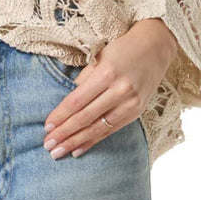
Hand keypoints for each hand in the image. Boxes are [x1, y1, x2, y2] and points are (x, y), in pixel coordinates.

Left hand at [42, 18, 178, 158]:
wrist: (154, 47)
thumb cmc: (121, 49)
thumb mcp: (99, 57)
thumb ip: (84, 79)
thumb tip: (67, 102)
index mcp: (106, 73)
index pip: (77, 101)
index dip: (61, 115)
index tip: (47, 126)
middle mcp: (119, 90)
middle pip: (86, 117)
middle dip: (65, 133)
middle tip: (48, 145)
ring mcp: (130, 103)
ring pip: (97, 128)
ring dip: (76, 142)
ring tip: (59, 152)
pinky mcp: (136, 112)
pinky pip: (110, 130)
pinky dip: (93, 141)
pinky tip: (79, 149)